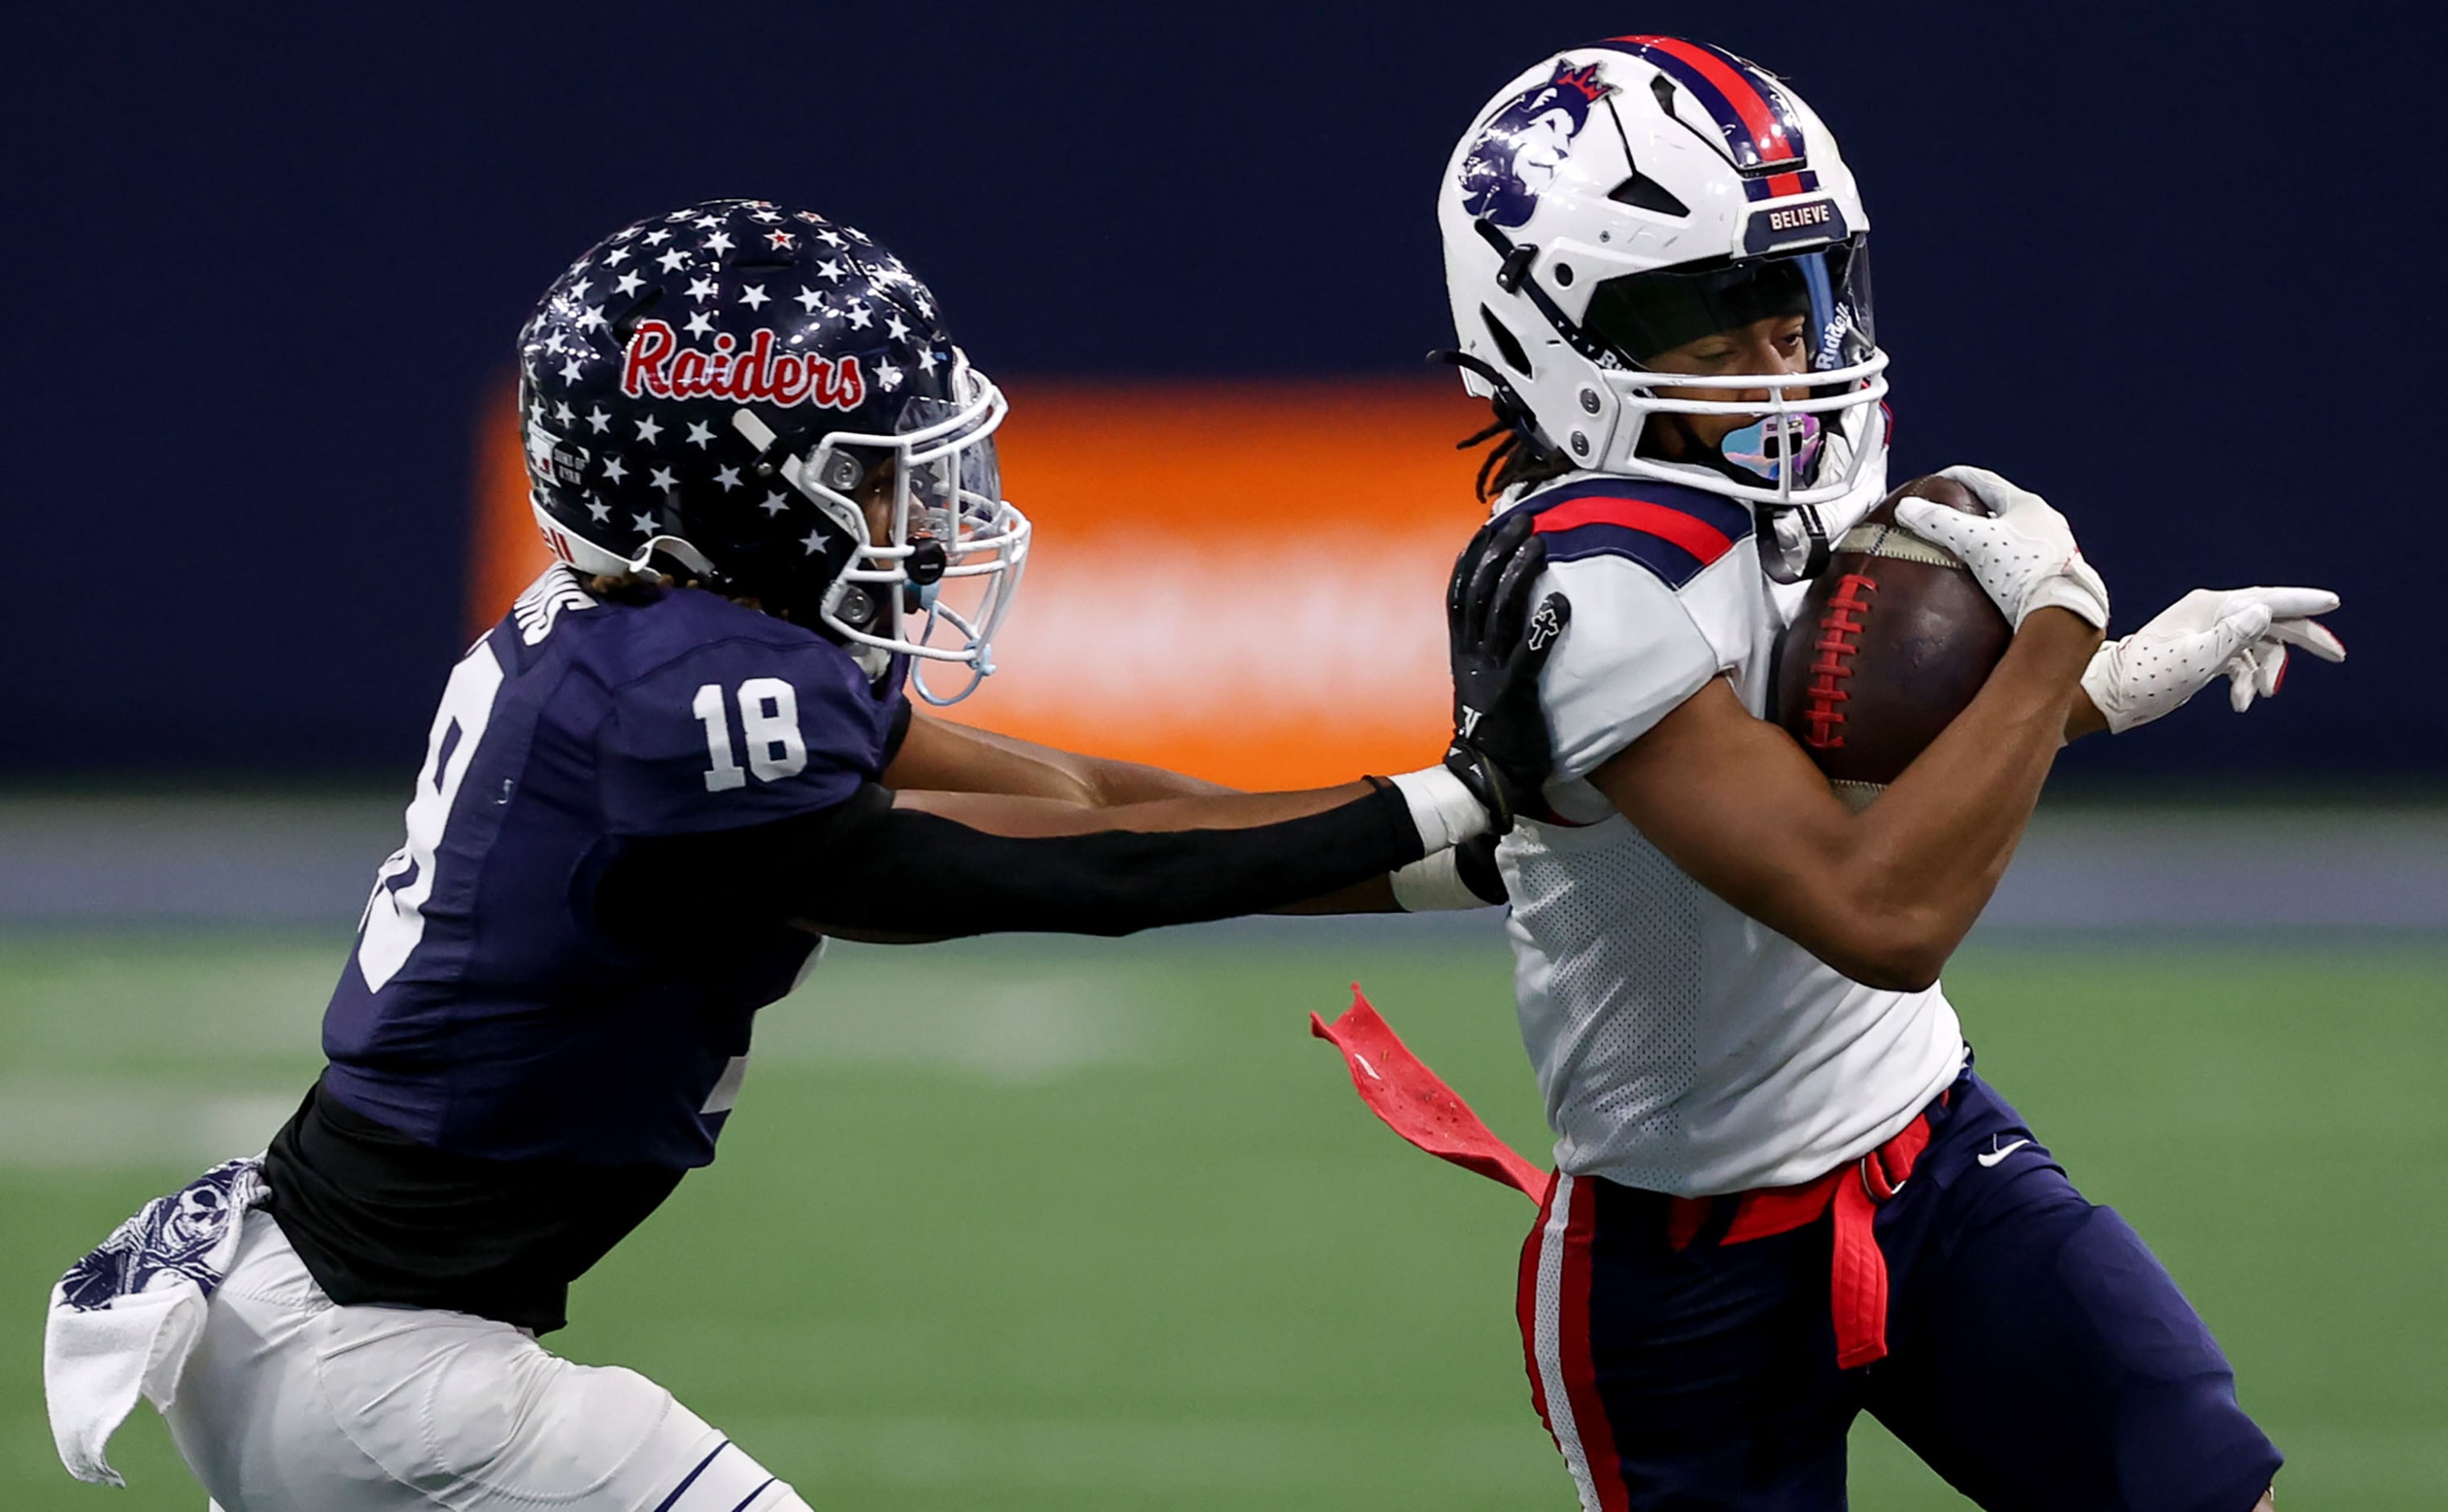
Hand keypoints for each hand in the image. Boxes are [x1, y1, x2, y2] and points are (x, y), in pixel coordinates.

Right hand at [1445, 510, 1570, 830]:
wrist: (1483, 775)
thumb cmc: (1489, 728)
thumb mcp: (1476, 681)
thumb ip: (1485, 648)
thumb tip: (1503, 612)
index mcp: (1460, 651)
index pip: (1458, 592)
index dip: (1473, 556)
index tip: (1490, 526)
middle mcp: (1470, 656)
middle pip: (1478, 591)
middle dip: (1499, 551)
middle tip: (1524, 521)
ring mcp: (1489, 674)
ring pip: (1499, 613)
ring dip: (1519, 575)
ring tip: (1540, 545)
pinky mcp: (1513, 695)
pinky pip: (1528, 655)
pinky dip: (1543, 626)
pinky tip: (1561, 602)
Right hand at [1894, 465, 2110, 629]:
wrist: (2061, 614)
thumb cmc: (2023, 573)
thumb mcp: (1973, 541)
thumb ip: (1938, 522)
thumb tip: (1907, 507)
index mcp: (2027, 505)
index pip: (1985, 480)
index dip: (1957, 477)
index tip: (1938, 480)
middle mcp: (2046, 522)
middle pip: (2002, 507)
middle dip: (1974, 508)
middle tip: (1950, 514)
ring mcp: (2054, 548)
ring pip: (2015, 533)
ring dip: (1991, 536)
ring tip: (1968, 547)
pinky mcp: (2055, 575)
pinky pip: (2023, 558)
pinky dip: (2003, 560)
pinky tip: (1993, 574)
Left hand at [2079, 587, 2343, 734]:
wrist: (2111, 696)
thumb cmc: (2147, 677)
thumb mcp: (2195, 659)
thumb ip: (2233, 636)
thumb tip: (2264, 611)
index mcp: (2210, 607)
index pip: (2267, 600)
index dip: (2303, 602)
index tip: (2333, 602)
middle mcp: (2211, 614)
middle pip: (2270, 619)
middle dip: (2303, 639)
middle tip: (2336, 655)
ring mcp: (2207, 633)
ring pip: (2257, 644)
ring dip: (2267, 670)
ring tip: (2264, 694)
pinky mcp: (2202, 653)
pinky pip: (2239, 662)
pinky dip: (2246, 681)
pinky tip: (2240, 703)